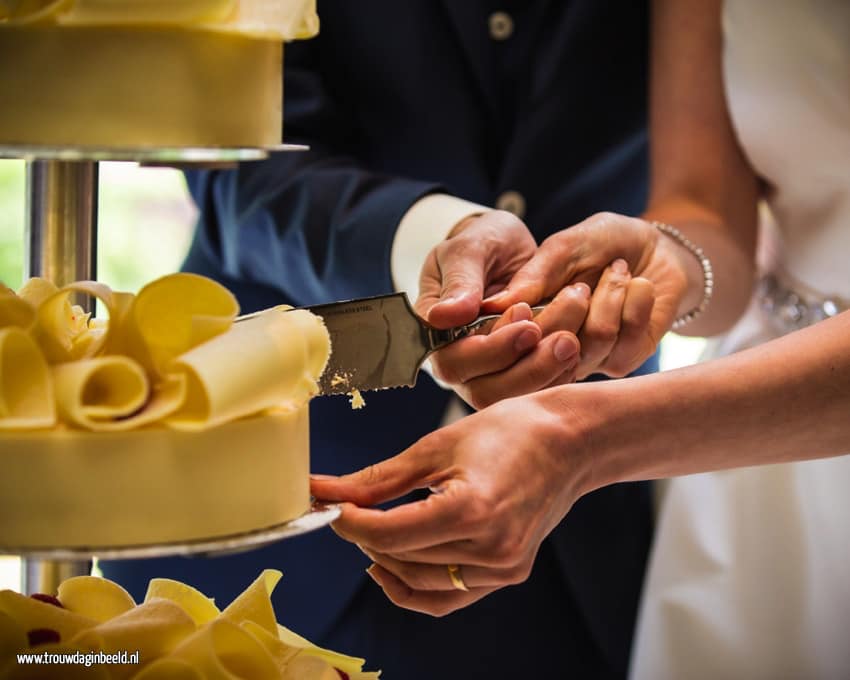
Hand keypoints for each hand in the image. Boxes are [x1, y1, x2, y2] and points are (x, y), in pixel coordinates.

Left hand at [310, 392, 587, 615]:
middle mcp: (490, 550)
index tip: (326, 506)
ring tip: (368, 529)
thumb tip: (324, 491)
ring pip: (420, 583)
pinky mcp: (508, 574)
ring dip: (385, 560)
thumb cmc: (509, 431)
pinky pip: (449, 595)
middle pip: (401, 558)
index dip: (348, 523)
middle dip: (361, 536)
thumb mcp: (437, 446)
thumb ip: (378, 479)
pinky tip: (391, 562)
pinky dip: (414, 584)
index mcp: (472, 511)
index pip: (389, 534)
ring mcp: (503, 569)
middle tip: (341, 510)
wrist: (569, 442)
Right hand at [416, 210, 586, 407]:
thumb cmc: (483, 243)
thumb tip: (445, 316)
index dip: (491, 350)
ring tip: (574, 340)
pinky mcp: (517, 378)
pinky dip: (560, 376)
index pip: (453, 361)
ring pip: (513, 399)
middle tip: (564, 339)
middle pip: (483, 392)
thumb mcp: (469, 248)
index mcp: (436, 334)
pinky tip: (577, 349)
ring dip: (549, 374)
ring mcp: (487, 376)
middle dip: (527, 369)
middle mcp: (459, 363)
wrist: (508, 250)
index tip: (526, 317)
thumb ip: (460, 280)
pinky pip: (537, 394)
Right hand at [483, 212, 690, 377]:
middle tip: (582, 282)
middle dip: (568, 307)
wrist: (657, 247)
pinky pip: (624, 341)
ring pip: (590, 342)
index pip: (498, 349)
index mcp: (521, 322)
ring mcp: (583, 360)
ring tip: (616, 271)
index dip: (512, 330)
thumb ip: (532, 275)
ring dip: (609, 295)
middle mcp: (547, 349)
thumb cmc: (601, 243)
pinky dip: (635, 302)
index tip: (527, 304)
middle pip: (541, 354)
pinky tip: (637, 287)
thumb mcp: (563, 247)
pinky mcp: (620, 362)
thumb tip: (493, 306)